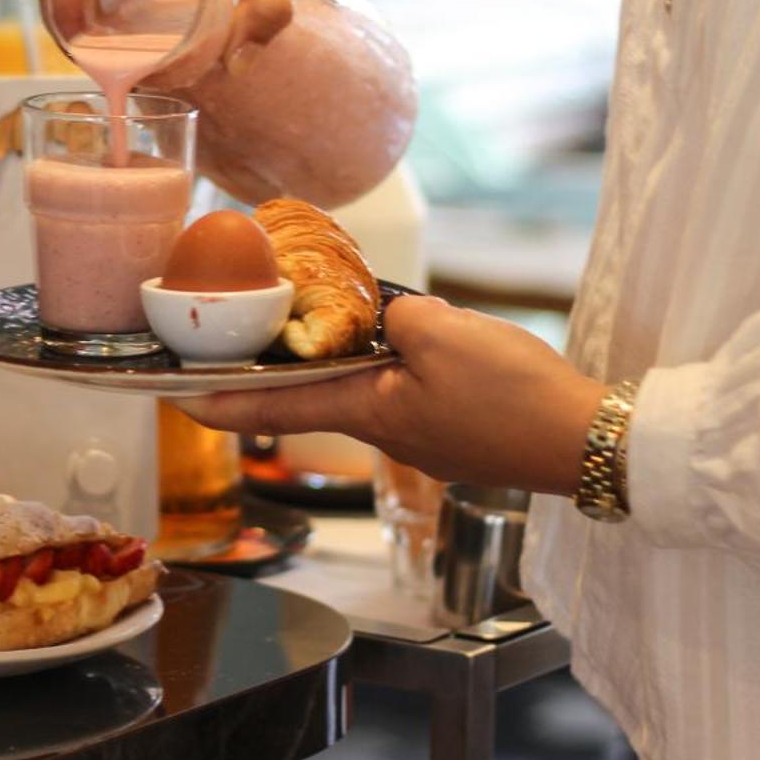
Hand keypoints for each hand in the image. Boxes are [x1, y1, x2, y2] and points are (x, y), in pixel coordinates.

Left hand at [180, 295, 606, 494]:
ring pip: (364, 393)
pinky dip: (392, 370)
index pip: (276, 403)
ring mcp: (422, 438)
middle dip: (281, 368)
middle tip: (247, 337)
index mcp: (369, 411)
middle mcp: (386, 432)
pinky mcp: (454, 433)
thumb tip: (391, 317)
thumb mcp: (446, 334)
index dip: (222, 400)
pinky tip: (415, 345)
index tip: (174, 399)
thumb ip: (401, 316)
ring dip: (341, 365)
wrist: (585, 443)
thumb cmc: (515, 396)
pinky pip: (407, 395)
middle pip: (316, 396)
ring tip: (330, 326)